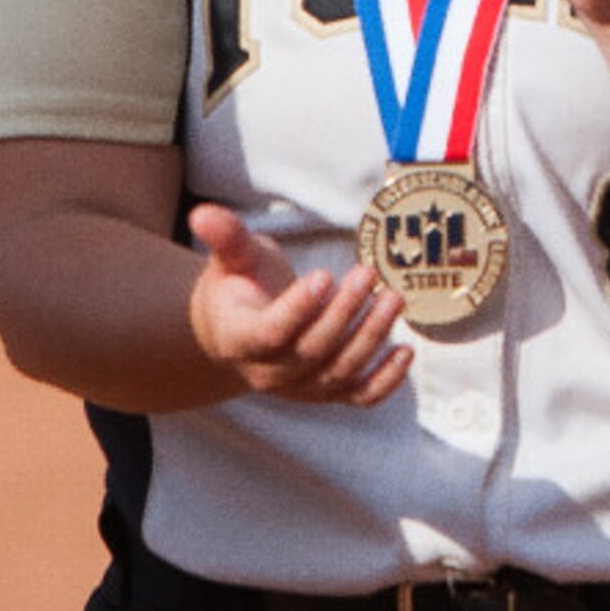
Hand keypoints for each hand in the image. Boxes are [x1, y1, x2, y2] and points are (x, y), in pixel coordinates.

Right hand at [186, 203, 410, 405]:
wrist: (243, 326)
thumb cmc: (241, 283)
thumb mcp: (233, 258)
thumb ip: (226, 238)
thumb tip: (203, 214)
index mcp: (239, 338)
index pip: (269, 333)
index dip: (298, 309)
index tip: (323, 274)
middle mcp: (267, 372)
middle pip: (311, 351)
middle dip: (344, 312)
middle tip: (368, 273)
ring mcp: (300, 386)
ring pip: (339, 372)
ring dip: (370, 337)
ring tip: (393, 298)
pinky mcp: (328, 390)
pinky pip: (358, 396)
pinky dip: (384, 382)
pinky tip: (406, 352)